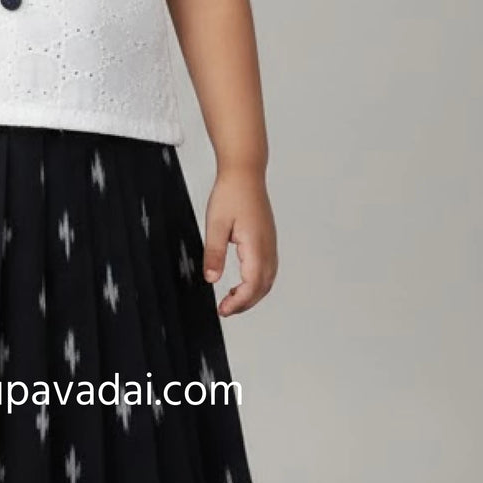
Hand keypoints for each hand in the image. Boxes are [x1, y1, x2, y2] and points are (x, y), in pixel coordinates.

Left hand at [202, 167, 277, 316]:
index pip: (252, 285)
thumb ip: (214, 254)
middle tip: (226, 309)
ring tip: (232, 299)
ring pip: (268, 279)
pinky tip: (242, 282)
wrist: (245, 173)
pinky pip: (268, 269)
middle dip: (246, 303)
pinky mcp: (268, 240)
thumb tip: (211, 279)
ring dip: (252, 294)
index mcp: (256, 246)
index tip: (223, 309)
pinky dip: (257, 282)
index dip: (239, 302)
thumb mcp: (215, 224)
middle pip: (263, 287)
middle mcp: (268, 247)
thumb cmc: (231, 193)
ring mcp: (271, 244)